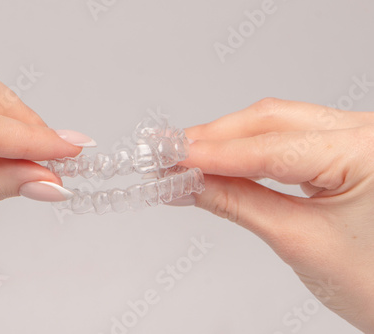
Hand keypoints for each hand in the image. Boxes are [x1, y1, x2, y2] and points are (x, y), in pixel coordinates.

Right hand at [182, 98, 373, 331]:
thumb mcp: (298, 240)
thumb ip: (237, 203)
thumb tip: (188, 184)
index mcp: (368, 151)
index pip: (272, 147)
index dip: (214, 154)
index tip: (172, 159)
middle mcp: (366, 131)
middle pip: (272, 121)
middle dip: (216, 138)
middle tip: (171, 153)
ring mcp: (357, 137)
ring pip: (278, 124)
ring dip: (229, 141)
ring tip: (188, 156)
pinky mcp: (344, 149)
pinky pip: (289, 138)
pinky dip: (251, 149)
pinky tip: (223, 158)